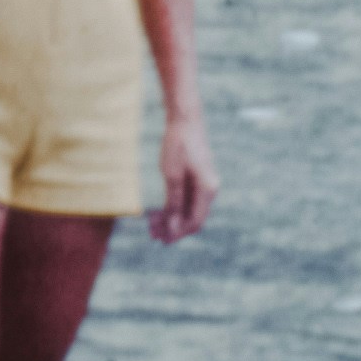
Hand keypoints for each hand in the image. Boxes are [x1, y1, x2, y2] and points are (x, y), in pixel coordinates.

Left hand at [150, 125, 216, 244]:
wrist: (185, 119)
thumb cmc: (178, 145)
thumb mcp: (172, 175)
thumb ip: (173, 202)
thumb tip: (172, 226)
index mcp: (207, 189)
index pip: (195, 221)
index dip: (179, 233)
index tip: (162, 240)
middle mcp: (209, 189)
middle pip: (192, 217)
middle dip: (173, 228)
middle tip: (153, 235)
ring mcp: (203, 183)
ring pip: (188, 209)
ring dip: (172, 218)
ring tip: (152, 225)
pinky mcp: (197, 177)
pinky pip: (187, 198)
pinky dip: (174, 206)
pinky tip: (159, 211)